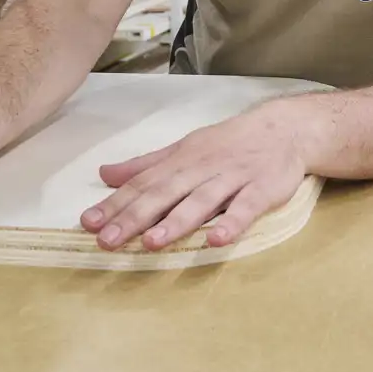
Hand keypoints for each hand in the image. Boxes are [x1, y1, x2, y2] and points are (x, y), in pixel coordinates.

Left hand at [81, 104, 311, 251]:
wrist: (285, 128)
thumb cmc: (229, 143)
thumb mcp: (184, 149)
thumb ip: (146, 165)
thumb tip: (104, 175)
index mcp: (181, 159)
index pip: (143, 183)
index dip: (116, 203)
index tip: (88, 223)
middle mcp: (202, 167)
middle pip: (165, 193)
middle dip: (135, 217)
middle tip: (107, 241)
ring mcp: (233, 177)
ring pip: (202, 200)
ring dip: (177, 221)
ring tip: (152, 243)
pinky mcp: (262, 189)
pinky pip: (246, 208)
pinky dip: (232, 223)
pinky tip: (216, 240)